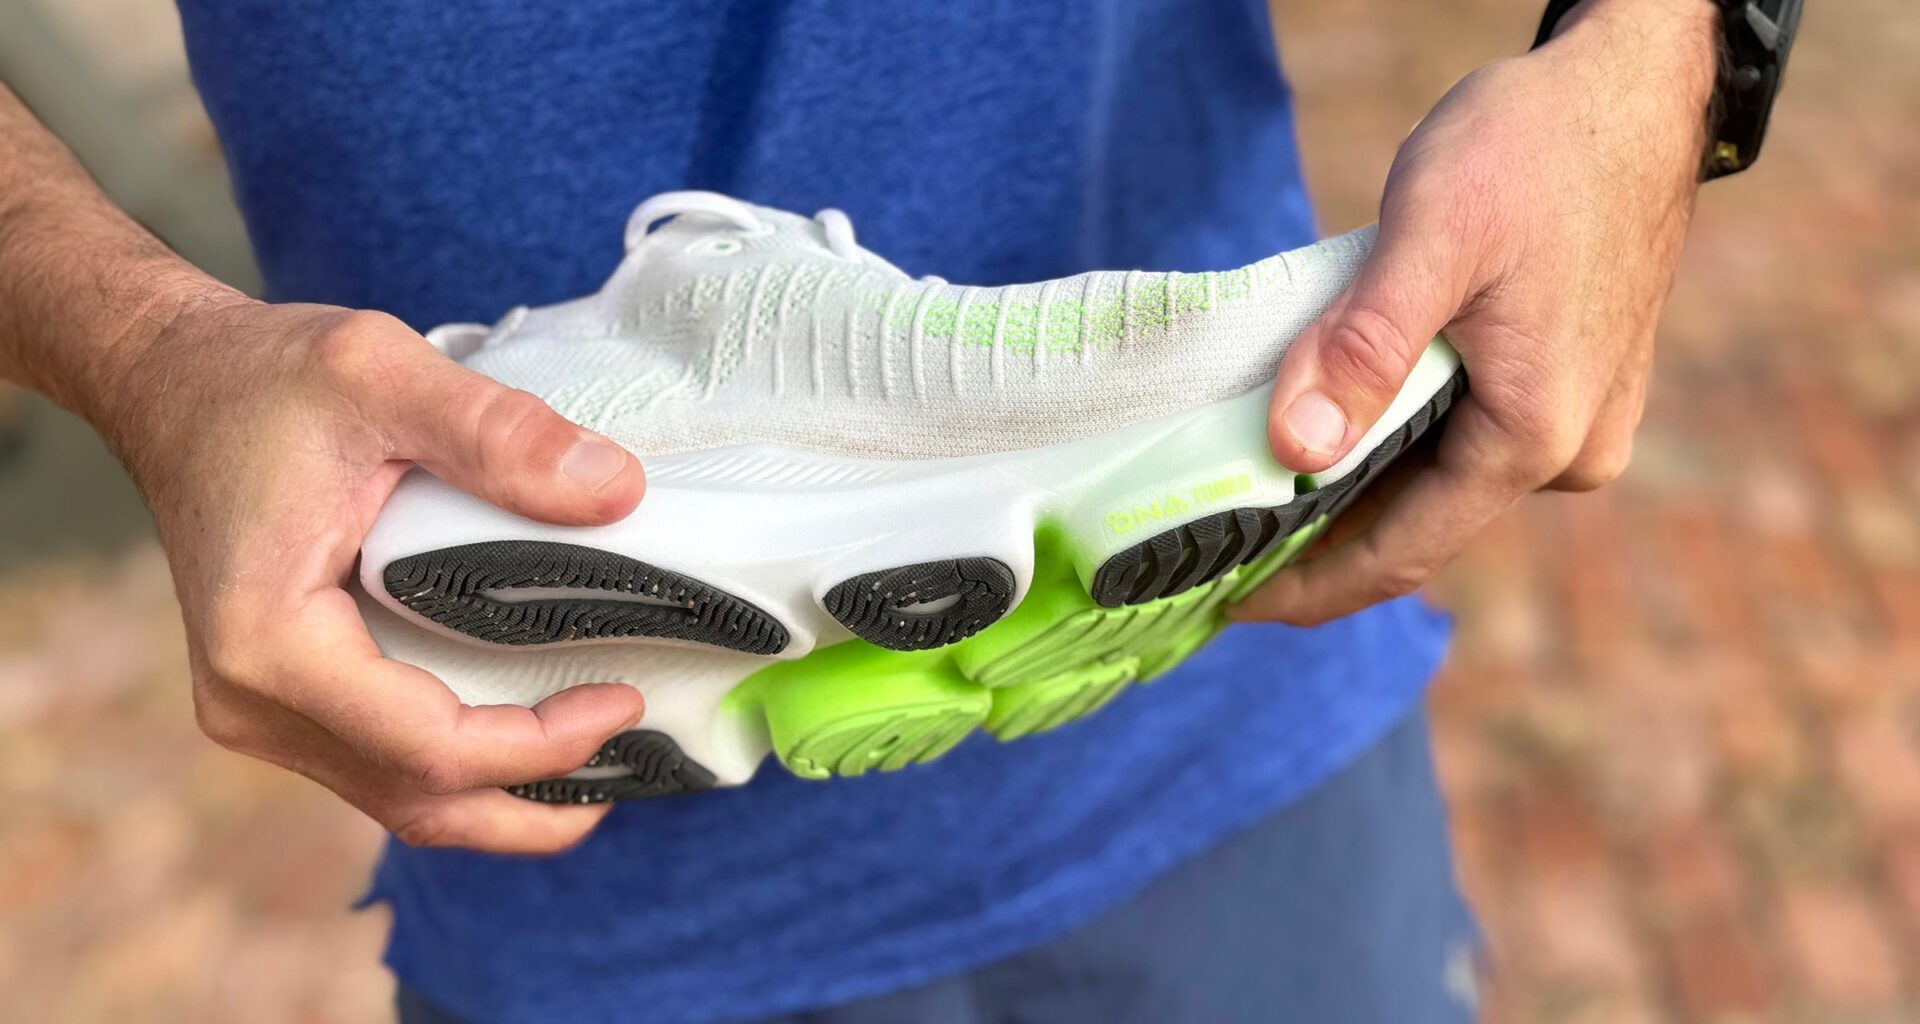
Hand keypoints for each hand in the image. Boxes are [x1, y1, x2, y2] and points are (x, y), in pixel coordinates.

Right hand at [105, 293, 648, 852]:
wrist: (173, 381)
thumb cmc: (265, 378)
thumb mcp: (382, 370)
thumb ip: (499, 432)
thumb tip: (619, 490)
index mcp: (271, 641)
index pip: (431, 746)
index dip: (541, 746)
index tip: (625, 699)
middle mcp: (252, 700)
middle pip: (419, 799)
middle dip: (533, 805)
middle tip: (635, 764)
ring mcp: (259, 709)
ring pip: (399, 795)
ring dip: (501, 797)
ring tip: (604, 764)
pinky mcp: (278, 698)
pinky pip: (381, 761)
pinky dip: (461, 764)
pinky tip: (531, 735)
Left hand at [1237, 0, 1717, 624]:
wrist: (1637, 86)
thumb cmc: (1539, 146)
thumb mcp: (1432, 236)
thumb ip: (1363, 347)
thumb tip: (1295, 450)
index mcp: (1534, 435)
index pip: (1401, 554)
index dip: (1308, 587)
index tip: (1227, 601)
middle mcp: (1571, 451)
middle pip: (1418, 523)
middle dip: (1320, 536)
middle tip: (1219, 536)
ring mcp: (1584, 423)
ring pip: (1441, 479)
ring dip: (1357, 481)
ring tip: (1260, 476)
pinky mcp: (1578, 387)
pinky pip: (1469, 438)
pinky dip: (1400, 439)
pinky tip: (1339, 417)